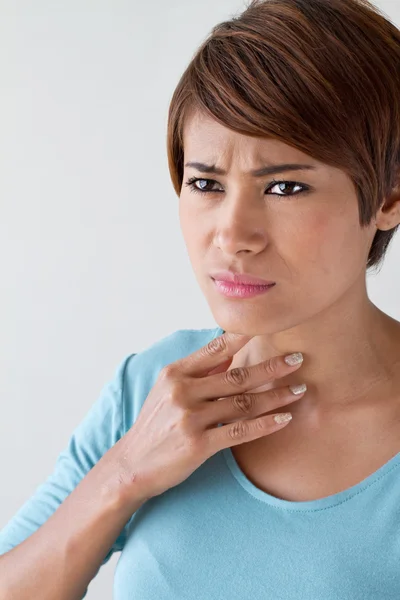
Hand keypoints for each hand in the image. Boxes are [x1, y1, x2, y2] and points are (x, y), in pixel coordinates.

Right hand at [115, 331, 305, 501]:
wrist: (132, 464)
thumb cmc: (155, 424)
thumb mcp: (167, 390)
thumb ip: (198, 371)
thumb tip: (230, 350)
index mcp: (175, 373)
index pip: (215, 349)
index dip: (244, 337)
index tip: (269, 328)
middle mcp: (182, 391)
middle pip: (237, 376)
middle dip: (271, 367)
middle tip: (298, 359)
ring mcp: (190, 418)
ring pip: (243, 403)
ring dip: (276, 396)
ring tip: (300, 390)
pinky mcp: (198, 445)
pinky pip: (240, 431)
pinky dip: (265, 424)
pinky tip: (284, 418)